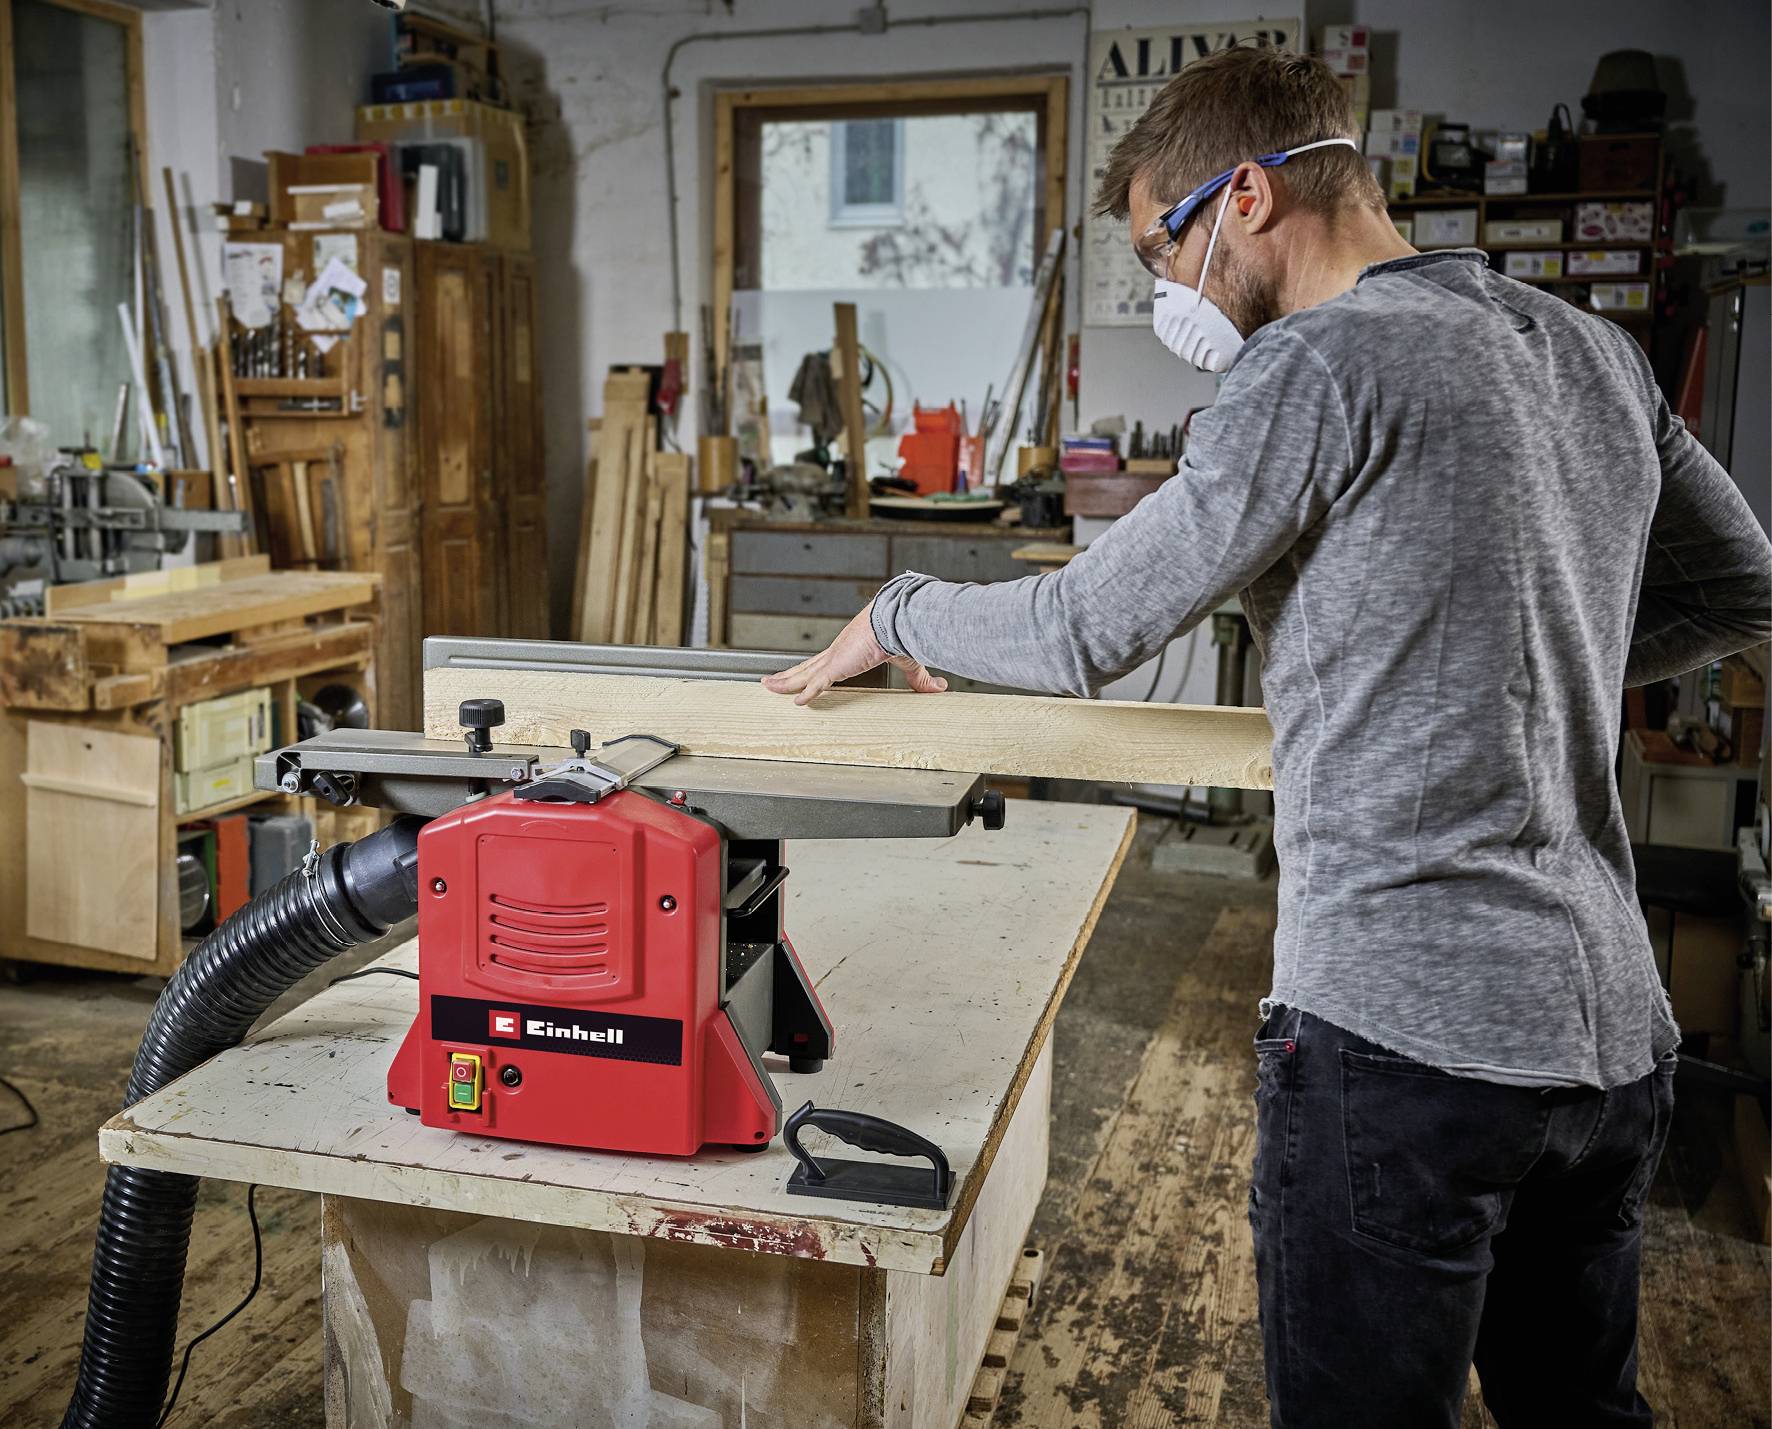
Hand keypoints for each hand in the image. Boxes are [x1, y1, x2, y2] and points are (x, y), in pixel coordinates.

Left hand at [760, 601, 948, 705]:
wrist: (897, 618)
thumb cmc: (901, 631)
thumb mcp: (909, 662)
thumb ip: (920, 679)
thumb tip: (941, 688)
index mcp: (850, 650)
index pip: (824, 663)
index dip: (811, 670)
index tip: (801, 674)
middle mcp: (838, 652)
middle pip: (806, 667)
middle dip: (788, 674)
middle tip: (770, 681)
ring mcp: (835, 658)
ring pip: (803, 674)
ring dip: (785, 681)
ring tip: (766, 687)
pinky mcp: (838, 664)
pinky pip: (817, 683)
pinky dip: (807, 693)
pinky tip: (796, 702)